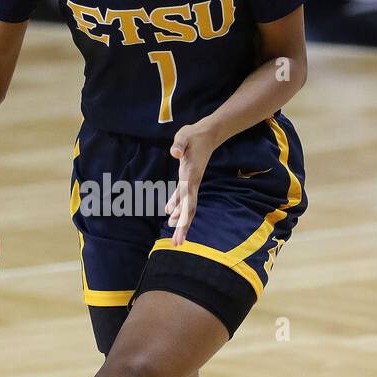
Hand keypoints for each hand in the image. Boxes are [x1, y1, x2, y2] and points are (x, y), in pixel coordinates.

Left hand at [165, 123, 216, 245]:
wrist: (208, 133)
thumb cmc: (194, 134)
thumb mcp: (184, 136)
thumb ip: (179, 144)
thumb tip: (174, 153)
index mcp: (190, 176)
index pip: (187, 200)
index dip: (183, 215)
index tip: (178, 227)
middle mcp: (191, 183)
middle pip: (189, 209)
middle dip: (183, 227)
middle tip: (177, 243)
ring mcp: (191, 182)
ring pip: (186, 206)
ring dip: (180, 220)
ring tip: (174, 236)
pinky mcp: (188, 179)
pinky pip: (182, 197)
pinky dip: (176, 207)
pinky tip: (169, 214)